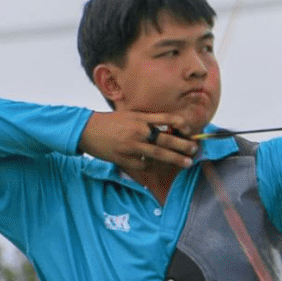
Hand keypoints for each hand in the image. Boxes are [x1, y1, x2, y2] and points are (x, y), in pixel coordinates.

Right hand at [78, 110, 199, 179]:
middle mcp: (138, 131)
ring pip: (159, 154)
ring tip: (188, 163)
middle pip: (166, 139)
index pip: (166, 118)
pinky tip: (153, 164)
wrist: (87, 130)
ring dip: (176, 159)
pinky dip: (150, 165)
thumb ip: (147, 121)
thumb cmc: (110, 122)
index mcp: (140, 117)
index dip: (180, 123)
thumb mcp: (129, 115)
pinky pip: (144, 165)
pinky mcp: (125, 159)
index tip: (189, 130)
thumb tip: (167, 128)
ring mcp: (132, 146)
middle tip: (194, 149)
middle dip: (183, 145)